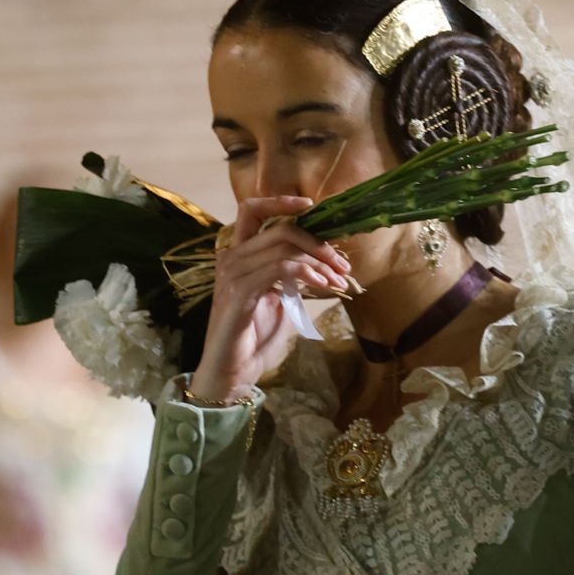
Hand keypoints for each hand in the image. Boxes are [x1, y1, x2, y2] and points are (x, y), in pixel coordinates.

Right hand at [190, 196, 351, 402]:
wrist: (232, 373)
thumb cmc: (253, 338)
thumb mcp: (277, 300)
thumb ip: (290, 276)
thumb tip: (320, 262)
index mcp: (238, 255)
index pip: (251, 210)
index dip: (279, 201)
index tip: (310, 205)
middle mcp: (231, 258)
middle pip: (280, 229)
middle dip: (318, 243)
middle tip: (342, 263)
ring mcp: (232, 274)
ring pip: (283, 247)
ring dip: (319, 261)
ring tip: (339, 279)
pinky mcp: (239, 293)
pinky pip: (279, 269)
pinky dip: (307, 273)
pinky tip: (323, 286)